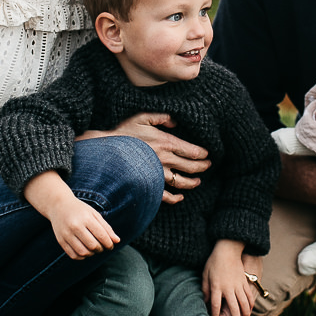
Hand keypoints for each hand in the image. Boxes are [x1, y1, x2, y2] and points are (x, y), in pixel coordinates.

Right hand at [24, 171, 119, 258]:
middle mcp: (75, 226)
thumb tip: (117, 241)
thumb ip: (106, 228)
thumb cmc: (80, 210)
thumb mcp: (94, 214)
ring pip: (83, 252)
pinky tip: (85, 251)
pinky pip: (73, 255)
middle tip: (102, 246)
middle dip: (101, 249)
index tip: (111, 245)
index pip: (101, 235)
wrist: (58, 206)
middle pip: (93, 245)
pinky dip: (82, 256)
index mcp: (86, 218)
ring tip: (93, 249)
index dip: (109, 243)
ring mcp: (66, 234)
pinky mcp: (61, 241)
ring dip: (92, 254)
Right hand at [81, 112, 209, 204]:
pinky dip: (175, 198)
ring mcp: (157, 174)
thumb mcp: (142, 117)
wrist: (108, 151)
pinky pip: (165, 195)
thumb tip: (174, 121)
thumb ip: (161, 117)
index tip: (208, 154)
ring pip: (181, 181)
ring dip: (192, 182)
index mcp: (166, 142)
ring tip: (198, 181)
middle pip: (190, 166)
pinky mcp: (149, 184)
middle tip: (208, 166)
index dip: (202, 154)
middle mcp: (165, 159)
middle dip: (202, 166)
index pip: (191, 151)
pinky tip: (180, 197)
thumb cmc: (124, 133)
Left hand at [202, 240, 254, 315]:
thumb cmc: (214, 262)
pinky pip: (249, 294)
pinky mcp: (244, 281)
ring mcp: (238, 285)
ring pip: (244, 303)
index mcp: (217, 287)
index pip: (216, 305)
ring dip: (246, 313)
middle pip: (233, 307)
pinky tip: (251, 309)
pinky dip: (251, 303)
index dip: (215, 315)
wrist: (227, 250)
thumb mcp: (205, 275)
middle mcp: (228, 288)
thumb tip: (205, 301)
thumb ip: (205, 289)